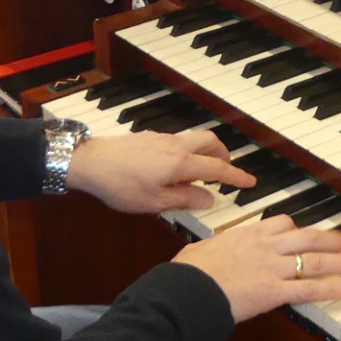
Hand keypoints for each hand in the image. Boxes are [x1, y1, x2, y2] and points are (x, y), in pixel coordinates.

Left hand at [64, 129, 252, 214]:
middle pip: (211, 142)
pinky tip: (174, 166)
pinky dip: (187, 150)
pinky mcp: (148, 137)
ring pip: (194, 138)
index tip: (251, 182)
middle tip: (226, 172)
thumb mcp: (155, 202)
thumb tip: (209, 198)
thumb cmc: (121, 186)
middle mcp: (176, 146)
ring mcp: (161, 138)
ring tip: (200, 171)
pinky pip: (178, 140)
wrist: (89, 162)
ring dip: (205, 151)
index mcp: (181, 163)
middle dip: (224, 155)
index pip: (218, 168)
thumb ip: (185, 198)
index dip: (237, 176)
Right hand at [173, 214, 340, 321]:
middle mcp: (266, 246)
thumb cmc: (188, 272)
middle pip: (309, 238)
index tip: (313, 234)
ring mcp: (273, 268)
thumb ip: (211, 249)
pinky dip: (333, 287)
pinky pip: (309, 288)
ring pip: (316, 260)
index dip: (302, 230)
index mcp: (248, 234)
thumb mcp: (199, 250)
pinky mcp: (274, 291)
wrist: (188, 288)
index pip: (283, 224)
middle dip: (334, 240)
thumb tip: (201, 252)